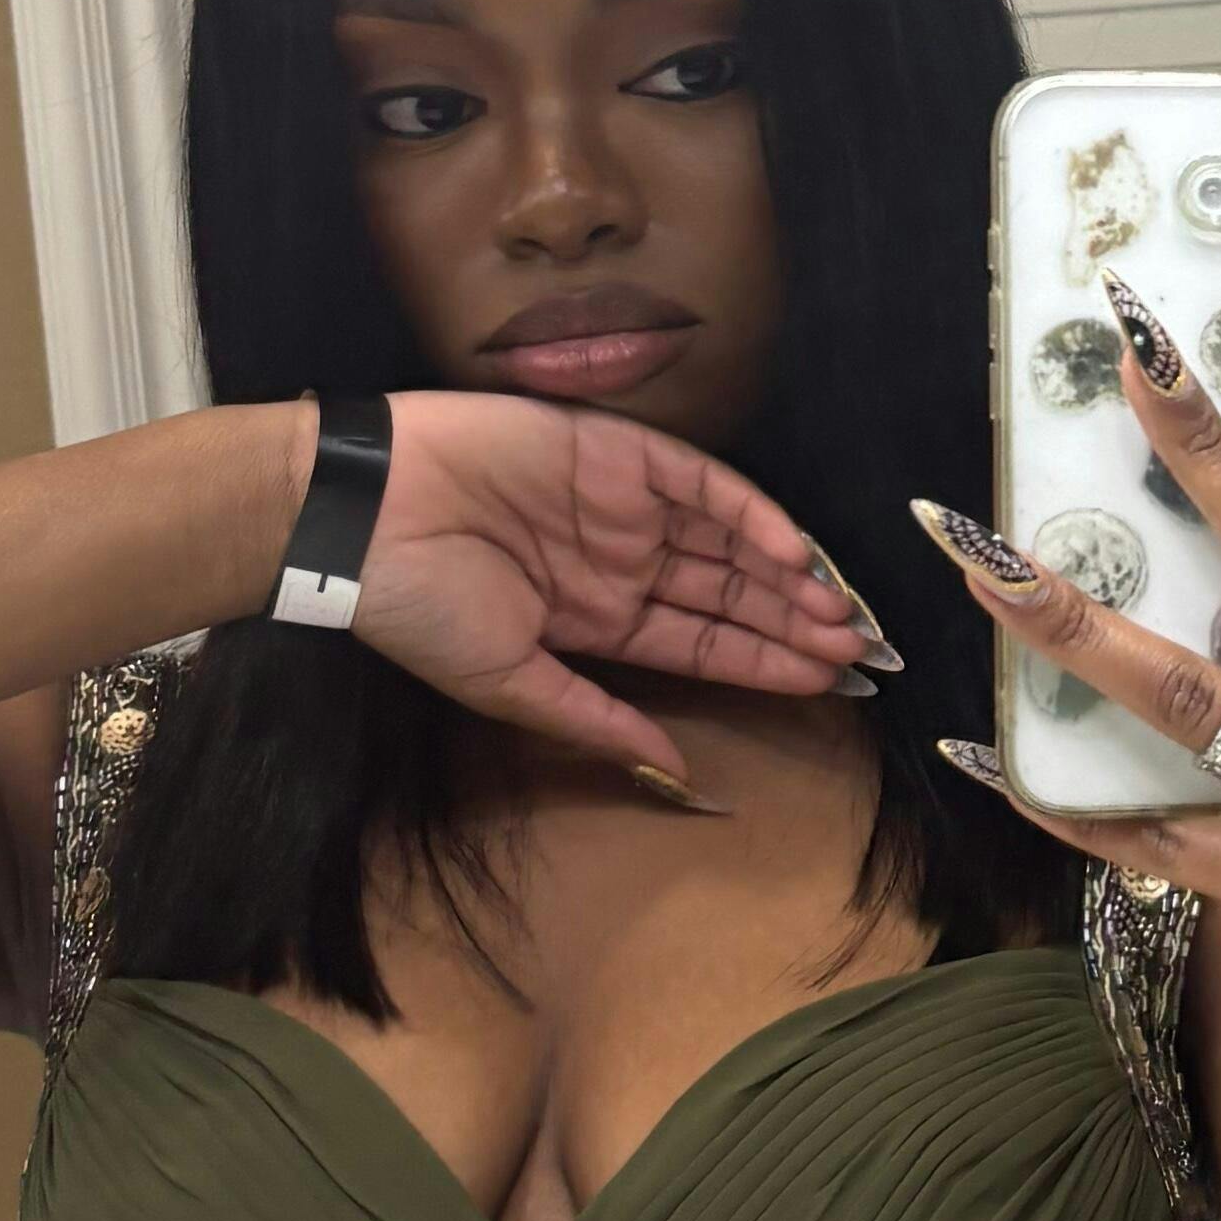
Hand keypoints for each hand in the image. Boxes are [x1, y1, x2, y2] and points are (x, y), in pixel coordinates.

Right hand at [327, 394, 875, 786]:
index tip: (829, 687)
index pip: (702, 644)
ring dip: (787, 575)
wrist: (360, 513)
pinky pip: (703, 483)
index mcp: (597, 619)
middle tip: (859, 651)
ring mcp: (623, 505)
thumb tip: (671, 768)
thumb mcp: (508, 683)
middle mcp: (621, 561)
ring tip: (842, 612)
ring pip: (727, 541)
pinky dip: (752, 514)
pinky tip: (796, 554)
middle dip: (793, 622)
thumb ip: (594, 718)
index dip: (764, 662)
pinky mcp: (618, 451)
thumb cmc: (419, 605)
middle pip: (728, 594)